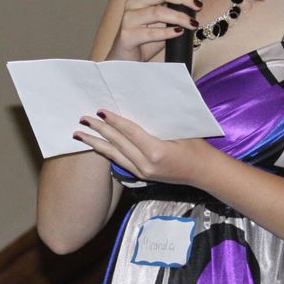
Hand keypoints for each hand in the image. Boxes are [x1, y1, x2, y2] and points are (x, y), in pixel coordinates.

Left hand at [74, 109, 210, 185]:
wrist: (204, 173)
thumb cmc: (195, 148)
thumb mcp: (179, 131)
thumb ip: (157, 123)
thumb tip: (137, 107)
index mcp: (157, 152)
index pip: (130, 132)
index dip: (114, 121)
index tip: (100, 111)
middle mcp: (146, 164)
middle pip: (117, 143)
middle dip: (98, 130)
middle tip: (83, 119)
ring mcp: (142, 172)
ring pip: (113, 155)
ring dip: (95, 143)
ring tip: (79, 135)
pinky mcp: (141, 175)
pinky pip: (119, 162)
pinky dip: (106, 152)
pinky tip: (96, 146)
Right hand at [106, 0, 200, 61]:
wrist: (127, 59)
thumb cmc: (147, 38)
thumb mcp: (164, 20)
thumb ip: (176, 9)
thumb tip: (197, 1)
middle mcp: (134, 3)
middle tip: (198, 6)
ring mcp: (129, 19)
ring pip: (157, 12)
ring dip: (179, 17)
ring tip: (192, 24)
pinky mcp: (128, 36)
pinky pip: (151, 33)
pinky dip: (168, 32)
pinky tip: (179, 33)